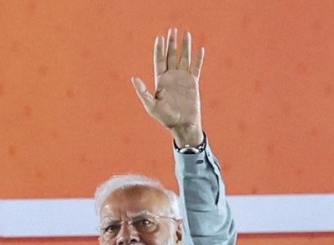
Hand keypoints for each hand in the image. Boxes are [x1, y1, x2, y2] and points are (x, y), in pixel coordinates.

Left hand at [131, 28, 204, 146]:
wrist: (182, 125)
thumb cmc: (166, 118)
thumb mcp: (151, 106)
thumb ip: (143, 91)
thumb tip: (134, 78)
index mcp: (161, 81)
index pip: (160, 61)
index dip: (159, 49)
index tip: (159, 38)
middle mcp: (172, 78)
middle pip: (172, 56)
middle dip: (172, 43)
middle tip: (172, 30)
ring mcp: (183, 79)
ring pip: (184, 59)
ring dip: (185, 47)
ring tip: (186, 34)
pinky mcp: (193, 84)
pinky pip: (196, 68)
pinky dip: (198, 59)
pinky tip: (200, 49)